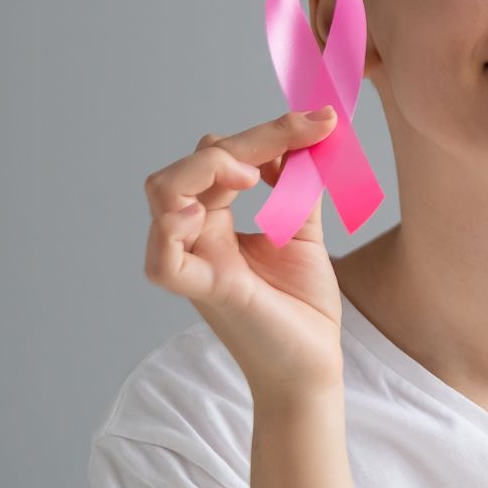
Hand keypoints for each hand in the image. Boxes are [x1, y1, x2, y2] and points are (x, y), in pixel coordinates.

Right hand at [142, 107, 346, 404]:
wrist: (314, 367)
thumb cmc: (302, 307)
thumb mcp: (304, 232)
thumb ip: (298, 185)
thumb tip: (307, 134)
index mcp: (217, 220)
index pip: (222, 156)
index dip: (270, 132)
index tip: (323, 120)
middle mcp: (198, 236)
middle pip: (195, 163)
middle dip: (250, 138)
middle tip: (305, 131)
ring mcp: (196, 262)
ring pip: (164, 193)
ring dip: (206, 168)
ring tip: (253, 170)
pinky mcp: (207, 292)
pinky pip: (164, 262)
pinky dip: (172, 231)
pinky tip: (203, 213)